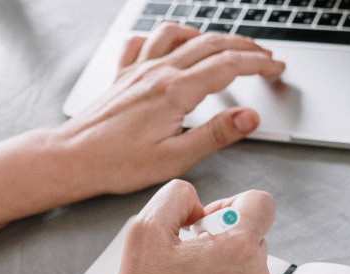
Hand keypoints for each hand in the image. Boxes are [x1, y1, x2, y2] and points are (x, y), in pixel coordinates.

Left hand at [53, 24, 285, 194]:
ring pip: (178, 35)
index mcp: (174, 91)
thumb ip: (215, 134)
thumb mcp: (175, 158)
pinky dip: (162, 37)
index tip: (276, 68)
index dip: (258, 64)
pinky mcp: (122, 76)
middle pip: (210, 44)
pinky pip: (142, 42)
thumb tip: (250, 116)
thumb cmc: (117, 163)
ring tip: (224, 45)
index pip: (228, 65)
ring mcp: (137, 70)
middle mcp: (156, 72)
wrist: (73, 158)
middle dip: (243, 47)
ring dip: (206, 35)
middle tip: (264, 57)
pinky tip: (168, 45)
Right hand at [107, 180, 274, 273]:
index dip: (232, 203)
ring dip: (222, 269)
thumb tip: (193, 200)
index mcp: (235, 249)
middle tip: (188, 256)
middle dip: (221, 239)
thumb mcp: (144, 232)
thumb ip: (175, 198)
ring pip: (248, 269)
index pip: (261, 203)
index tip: (208, 221)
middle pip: (252, 237)